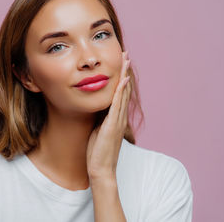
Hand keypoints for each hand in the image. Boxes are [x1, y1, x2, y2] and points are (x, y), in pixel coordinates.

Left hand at [86, 50, 131, 178]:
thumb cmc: (98, 151)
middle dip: (124, 71)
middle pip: (124, 90)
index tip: (120, 63)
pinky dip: (121, 92)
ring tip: (126, 61)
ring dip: (124, 76)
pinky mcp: (112, 125)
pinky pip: (117, 105)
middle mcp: (119, 117)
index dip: (121, 78)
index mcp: (115, 118)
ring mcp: (117, 120)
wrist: (101, 168)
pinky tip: (123, 80)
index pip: (120, 94)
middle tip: (126, 55)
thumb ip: (100, 118)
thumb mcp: (98, 129)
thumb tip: (97, 107)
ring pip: (122, 94)